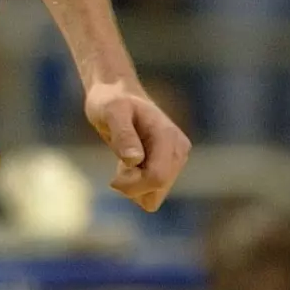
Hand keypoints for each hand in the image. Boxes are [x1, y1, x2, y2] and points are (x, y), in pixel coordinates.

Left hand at [84, 79, 189, 211]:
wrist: (115, 94)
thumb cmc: (111, 101)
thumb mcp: (112, 112)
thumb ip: (124, 134)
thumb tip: (135, 161)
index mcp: (169, 137)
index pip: (157, 177)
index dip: (133, 184)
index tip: (113, 177)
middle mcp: (179, 150)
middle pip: (157, 188)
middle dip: (133, 185)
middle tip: (118, 167)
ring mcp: (176, 159)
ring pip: (156, 194)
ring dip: (135, 185)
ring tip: (125, 162)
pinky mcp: (168, 166)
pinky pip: (152, 191)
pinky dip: (137, 184)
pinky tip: (130, 165)